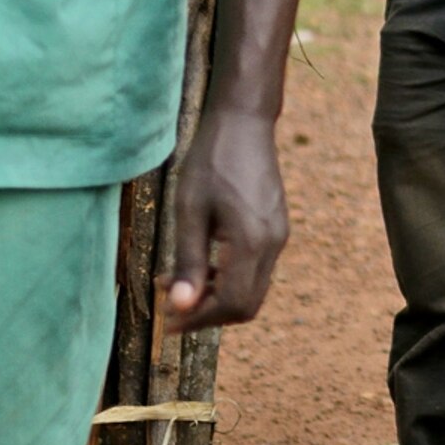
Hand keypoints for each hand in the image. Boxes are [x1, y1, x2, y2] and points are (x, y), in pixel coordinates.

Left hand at [159, 103, 288, 333]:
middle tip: (171, 305)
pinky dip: (228, 278)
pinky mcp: (276, 229)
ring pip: (252, 290)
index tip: (167, 321)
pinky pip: (255, 270)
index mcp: (252, 242)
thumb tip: (181, 306)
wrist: (244, 123)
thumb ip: (188, 260)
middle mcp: (273, 245)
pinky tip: (202, 262)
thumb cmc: (211, 160)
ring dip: (216, 295)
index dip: (199, 319)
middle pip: (246, 305)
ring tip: (178, 281)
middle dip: (208, 313)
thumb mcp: (190, 210)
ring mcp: (278, 237)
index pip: (231, 303)